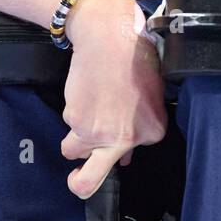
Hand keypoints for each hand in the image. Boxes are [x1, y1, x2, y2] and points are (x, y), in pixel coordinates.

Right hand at [58, 0, 166, 199]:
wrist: (108, 38)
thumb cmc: (135, 59)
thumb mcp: (151, 94)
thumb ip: (141, 127)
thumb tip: (126, 156)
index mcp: (151, 132)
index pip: (132, 152)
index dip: (125, 139)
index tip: (121, 123)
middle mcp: (124, 139)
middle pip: (90, 181)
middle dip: (82, 183)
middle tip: (78, 180)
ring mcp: (96, 132)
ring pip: (73, 151)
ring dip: (75, 141)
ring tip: (84, 116)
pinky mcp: (73, 119)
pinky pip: (69, 124)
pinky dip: (74, 113)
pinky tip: (85, 92)